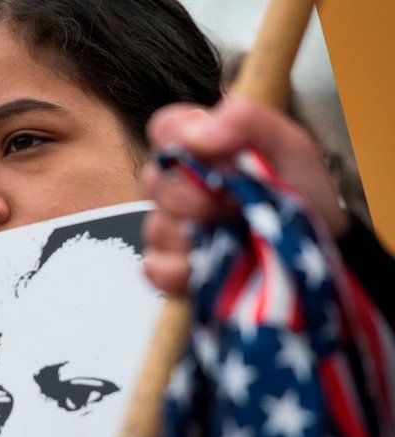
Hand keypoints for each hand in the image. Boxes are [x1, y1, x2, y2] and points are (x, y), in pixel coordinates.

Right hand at [140, 95, 346, 295]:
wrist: (324, 244)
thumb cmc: (304, 192)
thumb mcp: (289, 145)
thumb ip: (246, 121)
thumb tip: (198, 133)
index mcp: (202, 147)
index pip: (164, 129)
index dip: (177, 139)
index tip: (214, 155)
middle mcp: (179, 185)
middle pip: (155, 182)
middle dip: (196, 198)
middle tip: (236, 205)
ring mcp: (172, 228)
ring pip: (157, 227)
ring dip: (195, 237)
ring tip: (234, 239)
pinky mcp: (171, 268)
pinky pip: (157, 268)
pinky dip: (182, 271)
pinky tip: (213, 267)